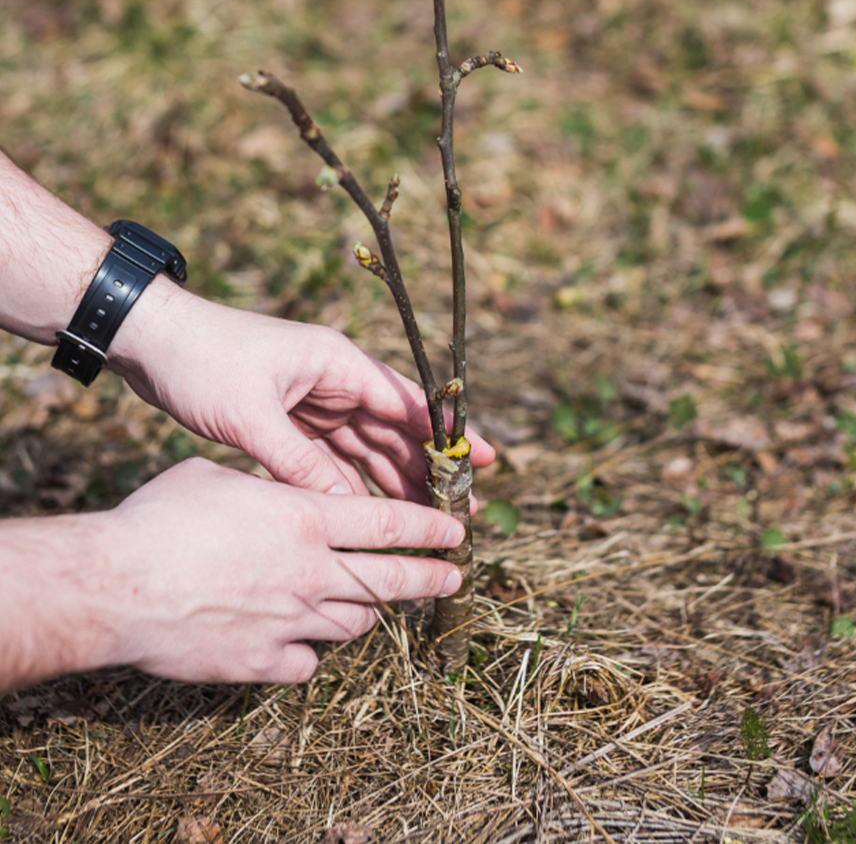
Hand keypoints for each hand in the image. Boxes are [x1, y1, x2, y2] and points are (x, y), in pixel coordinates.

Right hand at [99, 459, 464, 683]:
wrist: (115, 586)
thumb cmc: (160, 519)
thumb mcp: (218, 477)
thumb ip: (263, 488)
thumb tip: (273, 490)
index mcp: (305, 520)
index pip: (389, 523)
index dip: (430, 527)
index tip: (457, 531)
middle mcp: (310, 571)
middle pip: (391, 579)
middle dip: (431, 578)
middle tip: (454, 577)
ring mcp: (290, 620)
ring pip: (355, 623)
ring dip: (368, 613)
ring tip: (371, 606)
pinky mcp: (262, 661)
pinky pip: (307, 662)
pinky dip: (310, 651)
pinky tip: (299, 642)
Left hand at [111, 283, 494, 500]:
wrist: (150, 342)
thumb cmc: (202, 362)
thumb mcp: (251, 417)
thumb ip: (300, 464)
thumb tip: (347, 510)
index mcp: (337, 363)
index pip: (407, 401)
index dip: (449, 434)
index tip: (484, 460)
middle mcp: (334, 379)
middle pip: (395, 428)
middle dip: (429, 466)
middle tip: (464, 504)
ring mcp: (314, 399)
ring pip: (367, 445)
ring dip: (396, 477)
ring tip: (429, 514)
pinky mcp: (291, 417)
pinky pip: (333, 454)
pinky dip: (352, 479)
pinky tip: (373, 508)